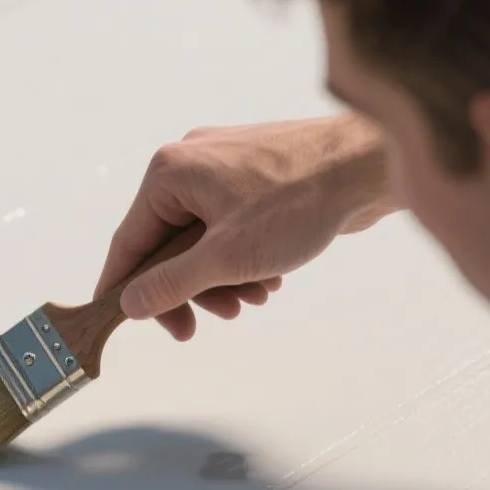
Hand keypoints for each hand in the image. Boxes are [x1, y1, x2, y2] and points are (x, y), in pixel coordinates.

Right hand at [97, 115, 399, 340]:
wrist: (367, 165)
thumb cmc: (298, 202)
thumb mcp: (225, 257)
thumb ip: (171, 284)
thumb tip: (129, 304)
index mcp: (169, 174)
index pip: (129, 242)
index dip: (123, 289)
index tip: (122, 324)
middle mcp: (189, 163)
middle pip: (167, 244)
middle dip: (189, 289)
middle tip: (202, 327)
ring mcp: (223, 166)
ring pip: (202, 239)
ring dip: (221, 278)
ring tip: (252, 301)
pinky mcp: (254, 175)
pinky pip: (230, 226)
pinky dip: (243, 258)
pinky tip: (269, 279)